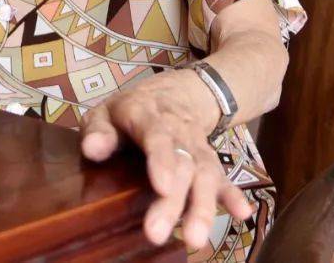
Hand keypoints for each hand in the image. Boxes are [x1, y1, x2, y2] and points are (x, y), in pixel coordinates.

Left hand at [79, 69, 253, 250]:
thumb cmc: (130, 111)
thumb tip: (92, 149)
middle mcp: (177, 132)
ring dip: (202, 206)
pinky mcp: (210, 162)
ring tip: (196, 239)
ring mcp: (197, 147)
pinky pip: (225, 178)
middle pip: (181, 165)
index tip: (162, 187)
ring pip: (205, 174)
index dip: (162, 161)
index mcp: (147, 115)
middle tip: (158, 233)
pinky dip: (232, 195)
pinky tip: (241, 214)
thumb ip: (98, 131)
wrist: (176, 94)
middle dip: (173, 200)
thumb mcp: (105, 112)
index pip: (157, 137)